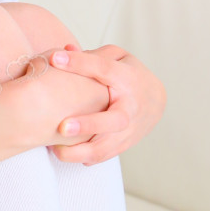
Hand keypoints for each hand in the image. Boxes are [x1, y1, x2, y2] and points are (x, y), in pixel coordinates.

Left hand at [46, 42, 166, 164]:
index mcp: (127, 79)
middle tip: (63, 127)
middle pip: (113, 120)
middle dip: (88, 125)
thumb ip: (91, 56)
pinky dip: (84, 157)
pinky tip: (64, 153)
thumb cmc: (128, 75)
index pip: (104, 69)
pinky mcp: (123, 145)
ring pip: (107, 147)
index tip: (55, 60)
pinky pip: (103, 156)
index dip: (80, 63)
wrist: (155, 100)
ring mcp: (129, 130)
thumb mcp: (117, 58)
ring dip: (80, 152)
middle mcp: (130, 107)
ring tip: (55, 149)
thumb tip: (62, 53)